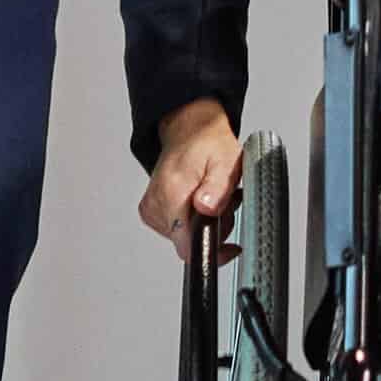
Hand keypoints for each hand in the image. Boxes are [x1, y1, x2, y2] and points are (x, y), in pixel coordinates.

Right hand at [138, 102, 243, 250]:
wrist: (189, 130)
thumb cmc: (208, 143)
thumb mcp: (226, 161)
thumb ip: (217, 188)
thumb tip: (206, 209)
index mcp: (172, 191)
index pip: (185, 244)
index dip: (211, 250)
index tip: (229, 245)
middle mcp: (156, 202)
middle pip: (188, 242)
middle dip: (213, 230)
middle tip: (224, 204)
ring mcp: (151, 208)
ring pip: (184, 238)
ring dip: (204, 224)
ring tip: (213, 198)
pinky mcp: (151, 212)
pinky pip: (176, 230)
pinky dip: (193, 220)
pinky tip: (200, 202)